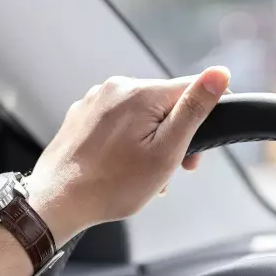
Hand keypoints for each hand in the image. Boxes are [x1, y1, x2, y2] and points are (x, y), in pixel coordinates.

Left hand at [23, 66, 231, 244]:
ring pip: (141, 115)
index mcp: (140, 92)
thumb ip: (194, 109)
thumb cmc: (111, 185)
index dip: (206, 116)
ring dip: (151, 142)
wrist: (56, 202)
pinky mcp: (82, 116)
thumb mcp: (166, 151)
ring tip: (143, 176)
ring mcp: (95, 100)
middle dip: (174, 136)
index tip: (198, 150)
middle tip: (171, 171)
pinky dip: (127, 142)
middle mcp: (116, 88)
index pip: (191, 88)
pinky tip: (121, 168)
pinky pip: (117, 122)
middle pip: (164, 103)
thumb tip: (219, 74)